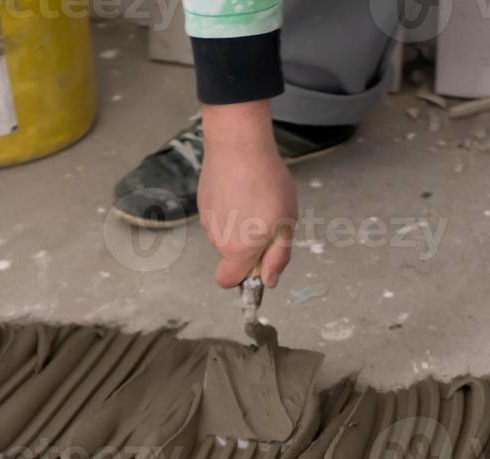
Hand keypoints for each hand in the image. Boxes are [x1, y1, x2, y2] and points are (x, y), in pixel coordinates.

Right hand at [197, 101, 296, 289]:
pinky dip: (230, 207)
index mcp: (237, 251)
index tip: (260, 260)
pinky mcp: (203, 201)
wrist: (238, 145)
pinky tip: (242, 187)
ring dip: (239, 225)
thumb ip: (278, 257)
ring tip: (255, 198)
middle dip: (248, 246)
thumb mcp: (286, 225)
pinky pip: (219, 214)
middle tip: (267, 219)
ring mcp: (206, 219)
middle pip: (230, 256)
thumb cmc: (267, 185)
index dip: (244, 278)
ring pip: (224, 234)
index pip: (227, 281)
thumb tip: (268, 282)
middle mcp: (217, 240)